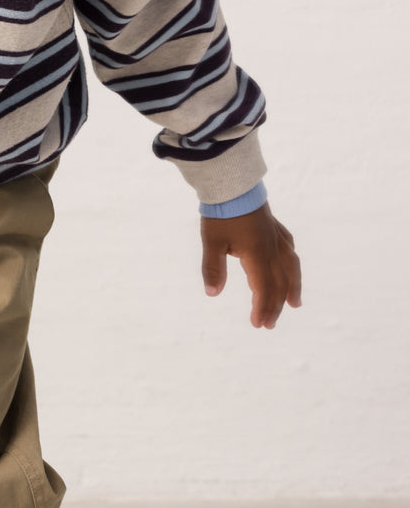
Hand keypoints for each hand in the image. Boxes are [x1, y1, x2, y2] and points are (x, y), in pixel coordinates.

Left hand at [200, 203, 301, 328]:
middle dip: (274, 306)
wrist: (233, 183)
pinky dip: (291, 263)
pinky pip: (289, 249)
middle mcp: (272, 248)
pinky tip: (291, 265)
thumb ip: (213, 268)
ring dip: (292, 288)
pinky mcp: (274, 226)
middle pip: (279, 283)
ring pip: (290, 267)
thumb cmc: (221, 212)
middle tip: (269, 324)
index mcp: (257, 255)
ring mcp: (276, 237)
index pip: (263, 289)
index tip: (258, 325)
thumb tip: (212, 293)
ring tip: (294, 304)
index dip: (262, 308)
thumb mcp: (212, 242)